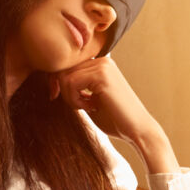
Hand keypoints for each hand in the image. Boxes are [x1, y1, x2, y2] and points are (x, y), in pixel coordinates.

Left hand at [49, 57, 178, 172]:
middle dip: (62, 90)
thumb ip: (76, 87)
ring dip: (69, 97)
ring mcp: (103, 66)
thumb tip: (52, 78)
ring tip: (85, 107)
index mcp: (100, 63)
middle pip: (63, 68)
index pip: (67, 65)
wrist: (137, 130)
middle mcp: (102, 60)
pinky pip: (71, 83)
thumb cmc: (115, 118)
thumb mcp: (90, 98)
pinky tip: (89, 107)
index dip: (58, 82)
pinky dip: (74, 99)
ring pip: (65, 76)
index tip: (57, 96)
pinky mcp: (101, 75)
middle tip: (78, 106)